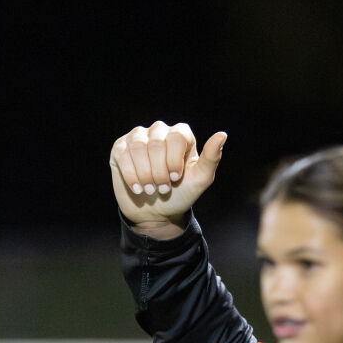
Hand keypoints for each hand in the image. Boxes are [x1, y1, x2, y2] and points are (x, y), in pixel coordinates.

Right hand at [109, 121, 227, 238]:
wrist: (157, 212)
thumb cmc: (181, 193)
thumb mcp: (200, 179)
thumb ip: (212, 158)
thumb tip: (222, 135)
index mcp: (181, 135)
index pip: (177, 137)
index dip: (174, 160)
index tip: (176, 178)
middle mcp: (159, 131)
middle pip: (156, 143)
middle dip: (159, 172)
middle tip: (163, 189)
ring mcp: (138, 137)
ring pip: (138, 147)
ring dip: (145, 174)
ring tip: (150, 189)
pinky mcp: (120, 148)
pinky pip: (122, 154)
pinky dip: (130, 175)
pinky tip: (137, 188)